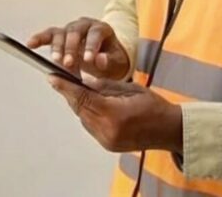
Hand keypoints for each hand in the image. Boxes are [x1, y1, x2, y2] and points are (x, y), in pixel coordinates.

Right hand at [26, 18, 130, 79]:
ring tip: (56, 60)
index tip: (88, 60)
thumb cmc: (112, 59)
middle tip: (68, 63)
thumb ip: (109, 61)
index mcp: (101, 29)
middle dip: (71, 48)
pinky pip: (49, 35)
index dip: (91, 46)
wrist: (106, 57)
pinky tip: (30, 44)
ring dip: (57, 47)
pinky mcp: (60, 35)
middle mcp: (85, 25)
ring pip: (61, 33)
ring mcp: (71, 29)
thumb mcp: (116, 62)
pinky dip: (39, 38)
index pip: (95, 34)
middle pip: (75, 32)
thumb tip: (100, 60)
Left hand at [47, 76, 182, 153]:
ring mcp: (107, 141)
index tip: (52, 77)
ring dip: (79, 104)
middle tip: (60, 78)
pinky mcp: (108, 145)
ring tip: (77, 89)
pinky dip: (88, 114)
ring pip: (83, 118)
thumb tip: (84, 80)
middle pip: (80, 109)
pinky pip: (91, 126)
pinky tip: (90, 103)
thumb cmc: (154, 106)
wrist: (169, 130)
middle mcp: (108, 130)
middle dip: (70, 94)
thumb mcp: (130, 88)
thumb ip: (104, 86)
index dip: (66, 87)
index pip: (83, 98)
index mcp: (115, 114)